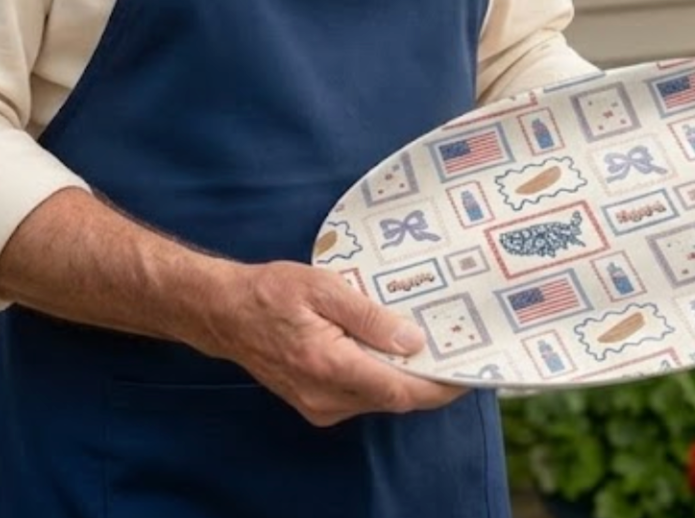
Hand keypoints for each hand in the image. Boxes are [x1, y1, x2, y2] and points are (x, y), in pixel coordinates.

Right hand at [198, 260, 467, 425]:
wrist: (226, 312)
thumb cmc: (272, 292)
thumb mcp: (323, 288)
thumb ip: (368, 316)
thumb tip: (412, 340)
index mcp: (330, 366)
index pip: (399, 390)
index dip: (438, 386)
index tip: (468, 372)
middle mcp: (325, 397)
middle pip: (394, 398)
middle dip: (428, 380)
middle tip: (458, 350)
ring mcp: (318, 405)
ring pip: (378, 399)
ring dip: (405, 379)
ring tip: (432, 346)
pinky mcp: (314, 403)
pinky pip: (360, 396)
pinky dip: (382, 379)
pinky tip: (392, 352)